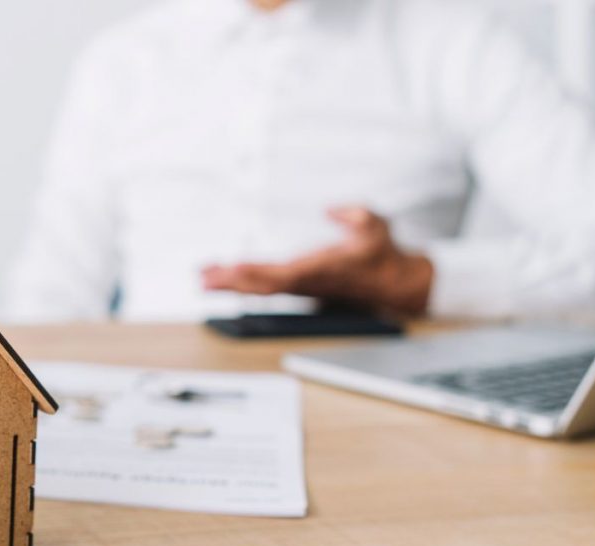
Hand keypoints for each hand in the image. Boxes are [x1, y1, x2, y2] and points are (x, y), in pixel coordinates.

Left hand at [201, 206, 433, 315]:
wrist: (391, 284)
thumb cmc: (380, 253)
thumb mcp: (376, 227)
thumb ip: (356, 216)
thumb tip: (332, 209)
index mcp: (321, 269)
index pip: (284, 274)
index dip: (258, 272)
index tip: (234, 268)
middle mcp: (306, 282)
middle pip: (263, 286)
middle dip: (233, 283)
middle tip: (204, 278)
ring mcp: (299, 286)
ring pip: (260, 288)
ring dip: (231, 284)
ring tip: (203, 277)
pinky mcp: (296, 286)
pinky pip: (264, 286)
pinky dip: (241, 281)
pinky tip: (222, 276)